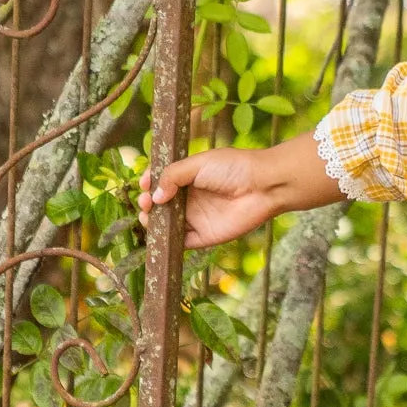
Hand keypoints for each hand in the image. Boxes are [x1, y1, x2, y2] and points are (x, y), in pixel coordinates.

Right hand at [139, 147, 285, 249]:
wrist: (262, 187)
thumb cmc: (234, 168)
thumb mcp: (199, 163)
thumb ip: (173, 176)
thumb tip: (155, 195)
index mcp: (188, 177)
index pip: (160, 182)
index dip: (148, 183)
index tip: (143, 183)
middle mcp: (189, 198)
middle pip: (159, 205)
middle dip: (146, 203)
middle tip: (146, 201)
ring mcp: (196, 218)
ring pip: (166, 225)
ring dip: (152, 222)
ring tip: (148, 215)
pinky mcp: (203, 236)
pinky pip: (180, 243)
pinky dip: (167, 242)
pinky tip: (158, 235)